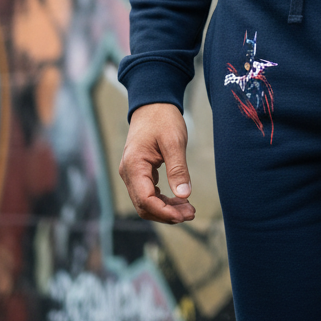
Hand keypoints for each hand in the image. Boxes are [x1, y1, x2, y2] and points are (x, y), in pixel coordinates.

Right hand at [119, 102, 195, 223]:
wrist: (153, 104)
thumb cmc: (163, 119)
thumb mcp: (174, 141)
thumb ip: (178, 168)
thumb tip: (184, 195)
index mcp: (134, 166)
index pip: (145, 200)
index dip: (164, 212)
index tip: (183, 215)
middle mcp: (128, 173)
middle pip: (144, 206)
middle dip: (167, 214)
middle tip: (191, 213)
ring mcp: (132, 173)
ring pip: (146, 202)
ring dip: (166, 209)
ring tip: (188, 209)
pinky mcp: (139, 172)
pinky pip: (148, 193)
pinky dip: (163, 200)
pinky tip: (179, 200)